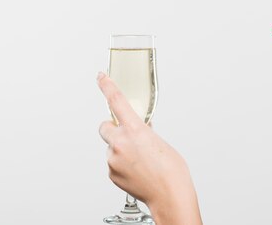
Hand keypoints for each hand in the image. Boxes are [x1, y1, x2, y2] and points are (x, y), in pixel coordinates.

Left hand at [97, 73, 201, 223]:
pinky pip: (112, 163)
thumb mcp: (159, 142)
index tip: (101, 77)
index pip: (116, 101)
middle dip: (113, 128)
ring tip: (139, 161)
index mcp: (135, 130)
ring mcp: (114, 159)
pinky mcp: (112, 173)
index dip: (106, 86)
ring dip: (120, 150)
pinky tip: (136, 170)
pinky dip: (121, 164)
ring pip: (110, 147)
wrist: (169, 194)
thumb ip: (145, 132)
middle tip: (126, 136)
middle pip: (105, 126)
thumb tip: (139, 128)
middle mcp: (120, 143)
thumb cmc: (171, 170)